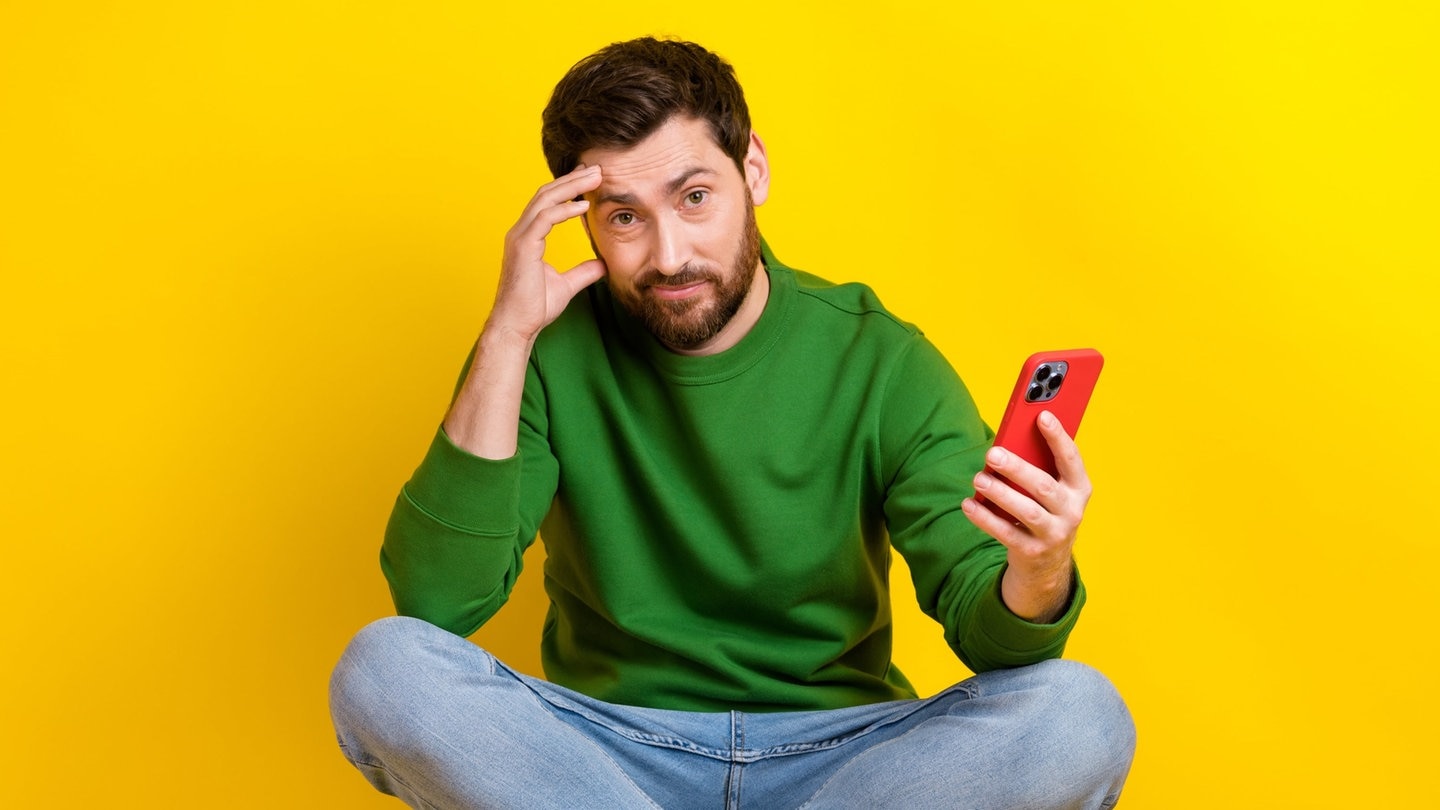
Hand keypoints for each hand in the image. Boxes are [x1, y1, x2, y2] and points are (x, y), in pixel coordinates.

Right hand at [488, 164, 607, 342]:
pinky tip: (584, 204)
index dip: (568, 188)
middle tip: (597, 168)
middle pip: (546, 194)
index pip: (548, 203)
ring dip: (571, 186)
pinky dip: (564, 209)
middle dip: (572, 179)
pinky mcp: (523, 247)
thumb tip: (603, 263)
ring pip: (545, 200)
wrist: (517, 327)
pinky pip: (544, 219)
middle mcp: (521, 232)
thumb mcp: (567, 285)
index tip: (589, 178)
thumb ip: (584, 271)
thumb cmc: (534, 308)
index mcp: (528, 237)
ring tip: (595, 177)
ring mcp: (519, 237)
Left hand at [961, 410, 1092, 621]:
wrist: (1047, 563)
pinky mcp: (1032, 552)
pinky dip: (985, 518)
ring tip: (979, 478)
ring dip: (1000, 493)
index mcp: (1079, 489)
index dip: (1058, 437)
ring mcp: (1054, 535)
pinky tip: (968, 504)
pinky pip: (1006, 533)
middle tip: (992, 453)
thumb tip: (1007, 443)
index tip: (1042, 415)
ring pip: (1026, 511)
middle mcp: (1071, 512)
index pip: (1071, 459)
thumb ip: (1037, 467)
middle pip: (1044, 487)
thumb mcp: (1051, 490)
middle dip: (1017, 468)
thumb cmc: (1045, 510)